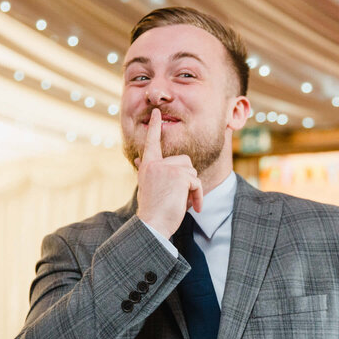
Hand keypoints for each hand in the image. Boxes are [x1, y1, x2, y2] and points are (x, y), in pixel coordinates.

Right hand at [135, 108, 202, 236]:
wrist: (152, 225)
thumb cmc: (152, 209)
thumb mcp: (147, 186)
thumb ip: (148, 171)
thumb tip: (139, 159)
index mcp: (147, 166)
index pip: (151, 143)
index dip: (154, 127)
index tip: (156, 112)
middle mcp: (155, 164)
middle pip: (185, 161)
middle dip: (188, 179)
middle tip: (181, 197)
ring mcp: (167, 169)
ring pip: (192, 171)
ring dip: (193, 189)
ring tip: (183, 202)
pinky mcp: (180, 176)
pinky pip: (197, 182)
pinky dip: (199, 196)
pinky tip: (194, 208)